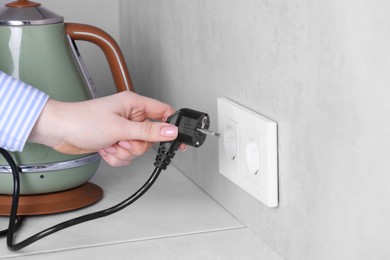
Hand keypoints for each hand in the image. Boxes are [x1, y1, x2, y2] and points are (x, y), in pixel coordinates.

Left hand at [29, 91, 178, 165]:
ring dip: (124, 152)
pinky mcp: (115, 141)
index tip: (177, 140)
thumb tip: (171, 131)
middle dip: (136, 145)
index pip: (163, 112)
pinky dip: (116, 157)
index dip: (172, 126)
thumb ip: (149, 131)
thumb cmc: (82, 120)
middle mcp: (130, 116)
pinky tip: (105, 148)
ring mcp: (122, 130)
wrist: (58, 131)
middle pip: (150, 137)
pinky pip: (126, 156)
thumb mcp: (120, 127)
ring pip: (138, 149)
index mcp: (134, 104)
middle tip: (123, 141)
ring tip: (110, 144)